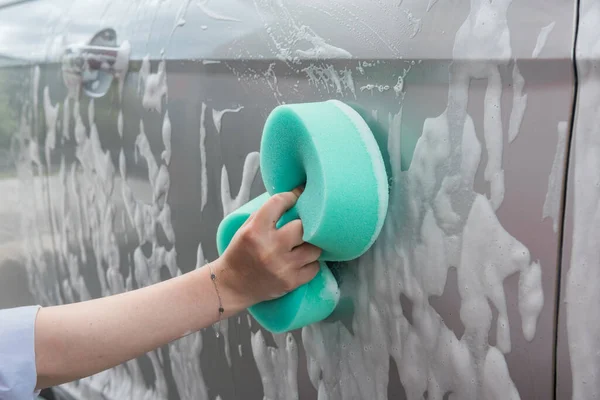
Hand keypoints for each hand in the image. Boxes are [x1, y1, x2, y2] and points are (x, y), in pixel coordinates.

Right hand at [216, 188, 320, 308]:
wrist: (232, 286)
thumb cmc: (240, 253)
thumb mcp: (246, 228)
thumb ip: (267, 214)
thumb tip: (294, 197)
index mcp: (255, 231)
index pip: (279, 202)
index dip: (291, 196)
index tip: (297, 196)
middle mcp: (270, 248)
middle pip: (303, 226)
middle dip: (303, 224)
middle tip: (301, 225)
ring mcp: (282, 267)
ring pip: (314, 248)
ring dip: (311, 245)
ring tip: (303, 244)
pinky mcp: (291, 282)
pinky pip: (314, 267)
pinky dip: (311, 263)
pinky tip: (302, 260)